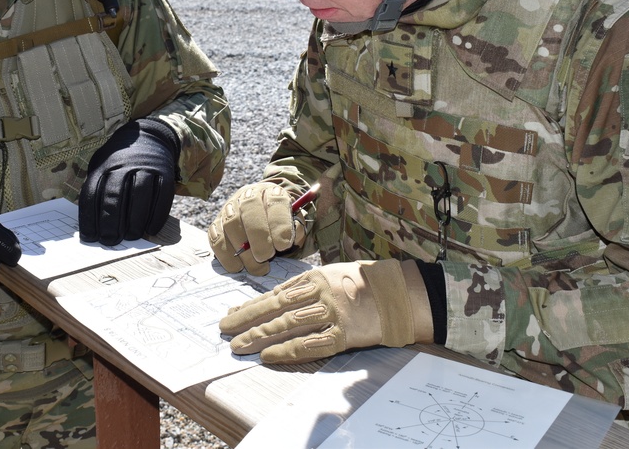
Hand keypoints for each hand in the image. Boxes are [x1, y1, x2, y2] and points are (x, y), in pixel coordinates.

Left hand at [79, 118, 179, 245]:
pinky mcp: (164, 172)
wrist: (150, 137)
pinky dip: (157, 215)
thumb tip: (91, 226)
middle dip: (111, 221)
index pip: (92, 192)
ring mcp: (146, 167)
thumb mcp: (102, 166)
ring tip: (130, 237)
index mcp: (104, 165)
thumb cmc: (120, 162)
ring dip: (134, 220)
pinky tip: (150, 229)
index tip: (90, 237)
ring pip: (139, 194)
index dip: (89, 217)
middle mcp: (123, 164)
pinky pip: (162, 195)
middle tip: (109, 241)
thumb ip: (97, 190)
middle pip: (115, 195)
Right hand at [208, 182, 304, 275]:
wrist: (263, 223)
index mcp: (272, 192)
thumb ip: (295, 230)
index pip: (276, 201)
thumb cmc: (280, 226)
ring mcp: (229, 209)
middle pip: (249, 209)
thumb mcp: (294, 225)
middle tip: (266, 257)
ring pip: (230, 224)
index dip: (279, 224)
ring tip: (256, 267)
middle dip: (258, 237)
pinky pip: (216, 237)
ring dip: (243, 250)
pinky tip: (238, 266)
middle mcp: (248, 195)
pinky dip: (226, 255)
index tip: (284, 245)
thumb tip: (286, 240)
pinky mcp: (216, 224)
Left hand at [219, 260, 433, 363]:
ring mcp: (331, 314)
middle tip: (225, 329)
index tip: (234, 312)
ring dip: (259, 336)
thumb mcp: (334, 273)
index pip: (277, 292)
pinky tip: (269, 356)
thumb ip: (308, 285)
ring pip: (287, 325)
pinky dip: (287, 351)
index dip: (253, 304)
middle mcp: (320, 293)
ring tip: (239, 345)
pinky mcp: (344, 334)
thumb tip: (279, 298)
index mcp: (316, 276)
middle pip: (276, 308)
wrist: (403, 294)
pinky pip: (310, 345)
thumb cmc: (368, 282)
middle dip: (247, 319)